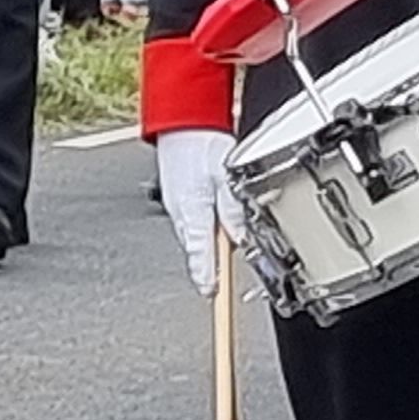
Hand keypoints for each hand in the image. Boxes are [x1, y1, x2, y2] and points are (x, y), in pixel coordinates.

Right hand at [155, 127, 233, 297]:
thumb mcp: (227, 177)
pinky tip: (214, 221)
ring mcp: (178, 210)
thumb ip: (233, 211)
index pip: (200, 254)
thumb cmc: (201, 145)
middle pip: (200, 250)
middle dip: (213, 263)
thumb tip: (240, 238)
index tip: (210, 293)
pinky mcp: (178, 203)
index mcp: (193, 212)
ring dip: (210, 245)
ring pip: (197, 238)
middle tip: (222, 278)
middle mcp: (182, 215)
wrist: (182, 126)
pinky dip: (204, 230)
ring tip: (224, 244)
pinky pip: (193, 225)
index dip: (207, 276)